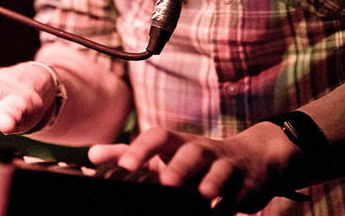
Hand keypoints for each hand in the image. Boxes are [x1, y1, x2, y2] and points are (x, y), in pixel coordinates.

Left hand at [89, 122, 301, 213]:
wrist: (252, 159)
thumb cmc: (199, 159)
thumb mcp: (167, 153)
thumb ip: (130, 155)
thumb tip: (92, 156)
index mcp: (179, 143)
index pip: (159, 136)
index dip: (142, 148)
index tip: (124, 165)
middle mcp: (202, 150)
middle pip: (191, 151)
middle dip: (179, 166)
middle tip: (165, 182)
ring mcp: (226, 166)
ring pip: (219, 168)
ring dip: (210, 181)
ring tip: (201, 194)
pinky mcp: (246, 185)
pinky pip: (240, 193)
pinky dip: (231, 203)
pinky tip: (222, 211)